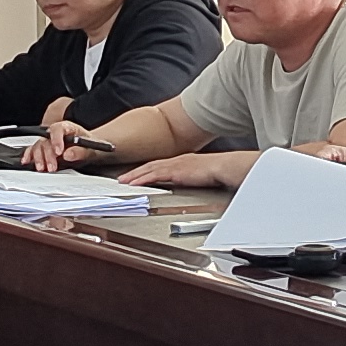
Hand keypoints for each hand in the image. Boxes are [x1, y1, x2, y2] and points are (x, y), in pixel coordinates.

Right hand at [31, 111, 95, 173]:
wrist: (92, 149)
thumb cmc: (92, 147)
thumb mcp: (92, 149)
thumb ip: (80, 151)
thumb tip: (68, 154)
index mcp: (68, 128)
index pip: (58, 129)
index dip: (56, 140)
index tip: (59, 152)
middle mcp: (56, 133)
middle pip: (47, 140)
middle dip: (48, 154)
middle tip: (52, 167)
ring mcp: (49, 141)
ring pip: (39, 145)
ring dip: (38, 157)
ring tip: (42, 168)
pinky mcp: (44, 149)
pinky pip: (33, 150)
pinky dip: (29, 155)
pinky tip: (27, 161)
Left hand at [120, 151, 243, 191]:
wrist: (222, 167)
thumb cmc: (217, 172)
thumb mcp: (201, 175)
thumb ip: (192, 179)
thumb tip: (190, 184)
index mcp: (182, 161)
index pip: (159, 165)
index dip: (146, 170)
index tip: (136, 175)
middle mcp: (176, 161)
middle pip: (150, 166)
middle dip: (135, 172)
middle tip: (123, 178)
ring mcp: (174, 165)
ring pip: (149, 169)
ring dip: (135, 176)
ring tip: (124, 182)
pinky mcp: (174, 171)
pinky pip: (154, 175)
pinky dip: (142, 179)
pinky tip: (135, 184)